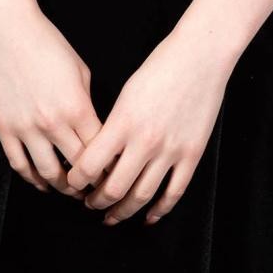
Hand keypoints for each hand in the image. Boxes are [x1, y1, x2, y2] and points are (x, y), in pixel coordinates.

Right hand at [0, 4, 103, 199]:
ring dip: (62, 187)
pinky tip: (41, 181)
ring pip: (48, 174)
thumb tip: (93, 128)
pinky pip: (19, 165)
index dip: (109, 165)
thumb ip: (88, 103)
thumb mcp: (81, 71)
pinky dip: (32, 179)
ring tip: (71, 188)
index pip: (100, 151)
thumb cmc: (47, 44)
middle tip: (96, 187)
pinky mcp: (4, 129)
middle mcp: (52, 123)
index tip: (114, 171)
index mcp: (77, 107)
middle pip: (77, 168)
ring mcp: (26, 128)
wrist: (9, 31)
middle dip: (90, 182)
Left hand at [65, 30, 230, 225]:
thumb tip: (102, 154)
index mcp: (124, 121)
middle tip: (90, 203)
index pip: (90, 164)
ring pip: (142, 195)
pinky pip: (174, 192)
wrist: (199, 56)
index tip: (73, 182)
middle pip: (114, 188)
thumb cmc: (162, 66)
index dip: (77, 179)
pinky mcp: (192, 154)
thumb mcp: (127, 92)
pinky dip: (160, 210)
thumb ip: (115, 125)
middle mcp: (145, 140)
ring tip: (113, 215)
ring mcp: (170, 150)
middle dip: (97, 201)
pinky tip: (149, 215)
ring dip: (123, 211)